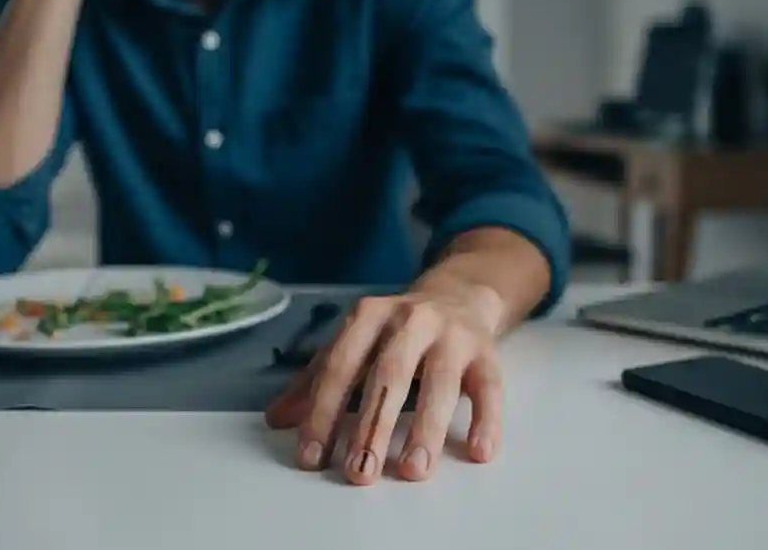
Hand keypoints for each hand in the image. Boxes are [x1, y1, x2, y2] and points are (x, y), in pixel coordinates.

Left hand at [265, 284, 505, 484]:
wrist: (460, 294)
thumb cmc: (397, 330)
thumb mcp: (356, 343)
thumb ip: (318, 379)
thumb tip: (276, 420)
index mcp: (369, 315)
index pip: (341, 366)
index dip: (324, 411)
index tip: (311, 456)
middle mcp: (411, 320)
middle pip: (389, 376)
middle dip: (372, 426)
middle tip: (358, 472)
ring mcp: (453, 335)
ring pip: (441, 383)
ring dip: (426, 429)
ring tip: (412, 472)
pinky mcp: (487, 353)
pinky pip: (490, 388)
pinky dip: (487, 420)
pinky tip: (478, 452)